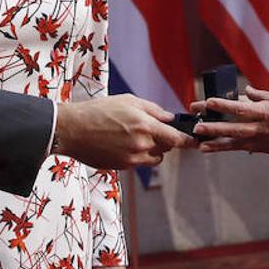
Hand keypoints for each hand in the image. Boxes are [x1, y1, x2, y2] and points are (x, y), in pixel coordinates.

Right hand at [55, 95, 197, 168]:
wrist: (72, 130)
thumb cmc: (98, 111)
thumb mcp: (128, 101)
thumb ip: (153, 110)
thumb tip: (170, 118)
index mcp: (144, 126)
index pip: (176, 139)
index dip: (188, 140)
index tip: (196, 141)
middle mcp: (141, 145)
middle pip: (166, 149)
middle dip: (165, 140)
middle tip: (151, 130)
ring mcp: (131, 159)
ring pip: (154, 158)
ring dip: (152, 149)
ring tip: (135, 136)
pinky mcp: (122, 167)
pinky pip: (139, 163)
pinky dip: (138, 155)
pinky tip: (122, 143)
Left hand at [189, 86, 268, 153]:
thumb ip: (260, 95)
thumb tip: (245, 91)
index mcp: (265, 111)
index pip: (239, 107)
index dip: (222, 104)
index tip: (207, 102)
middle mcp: (260, 127)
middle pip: (232, 127)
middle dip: (213, 126)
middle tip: (196, 125)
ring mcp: (261, 141)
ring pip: (234, 142)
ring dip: (216, 143)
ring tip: (200, 144)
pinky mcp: (263, 149)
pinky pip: (242, 148)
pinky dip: (227, 148)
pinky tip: (214, 149)